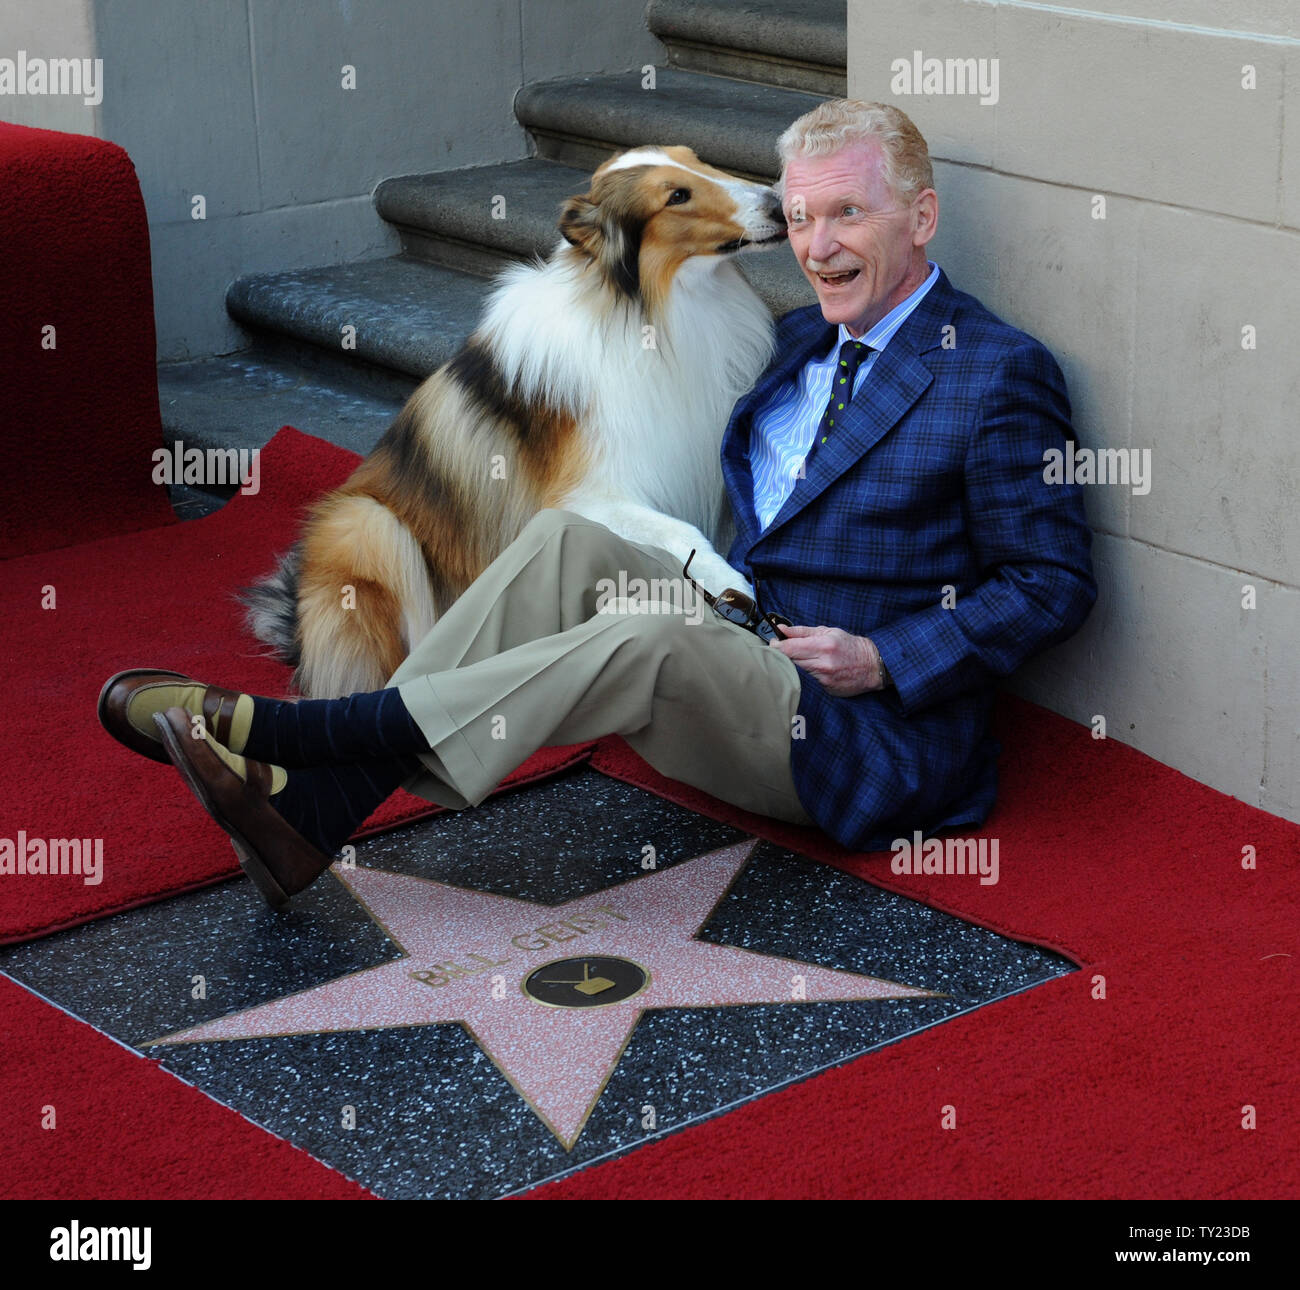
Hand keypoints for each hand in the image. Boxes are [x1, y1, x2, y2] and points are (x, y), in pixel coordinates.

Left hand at [770, 625, 884, 695]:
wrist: (872, 666)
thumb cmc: (850, 646)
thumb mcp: (828, 632)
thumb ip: (802, 632)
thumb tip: (781, 629)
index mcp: (823, 646)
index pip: (789, 649)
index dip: (776, 646)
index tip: (773, 643)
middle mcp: (823, 664)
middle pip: (790, 661)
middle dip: (784, 655)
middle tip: (784, 650)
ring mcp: (824, 679)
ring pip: (798, 672)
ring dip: (796, 665)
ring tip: (806, 659)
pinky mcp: (826, 689)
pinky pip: (808, 681)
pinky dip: (807, 675)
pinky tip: (816, 670)